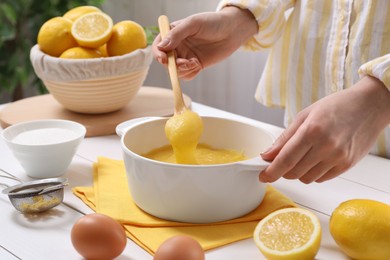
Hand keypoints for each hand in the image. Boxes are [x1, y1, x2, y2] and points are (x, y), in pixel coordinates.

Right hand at [152, 7, 256, 78]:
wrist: (232, 31)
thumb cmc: (213, 22)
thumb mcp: (193, 24)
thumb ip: (176, 34)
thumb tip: (162, 47)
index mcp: (173, 33)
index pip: (159, 46)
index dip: (158, 54)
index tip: (164, 59)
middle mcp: (177, 45)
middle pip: (166, 61)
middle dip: (173, 65)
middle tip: (186, 63)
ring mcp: (186, 56)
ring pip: (175, 71)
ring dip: (183, 70)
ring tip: (195, 63)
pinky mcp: (195, 65)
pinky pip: (186, 75)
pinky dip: (190, 73)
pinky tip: (198, 65)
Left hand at [260, 76, 389, 182]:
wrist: (370, 106)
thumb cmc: (336, 106)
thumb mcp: (305, 115)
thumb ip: (284, 138)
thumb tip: (267, 155)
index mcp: (312, 130)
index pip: (285, 159)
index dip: (271, 171)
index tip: (263, 176)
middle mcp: (326, 147)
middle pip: (294, 173)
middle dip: (283, 170)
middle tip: (281, 162)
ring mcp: (338, 158)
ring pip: (307, 178)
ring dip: (298, 172)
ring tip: (303, 156)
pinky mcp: (347, 165)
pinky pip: (321, 178)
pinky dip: (313, 173)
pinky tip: (316, 159)